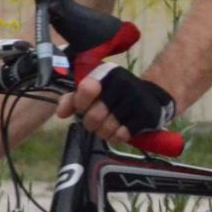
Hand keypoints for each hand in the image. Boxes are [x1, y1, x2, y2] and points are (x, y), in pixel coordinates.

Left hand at [58, 64, 174, 142]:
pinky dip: (117, 137)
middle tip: (95, 123)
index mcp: (106, 74)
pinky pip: (123, 134)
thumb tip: (61, 113)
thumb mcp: (93, 92)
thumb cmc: (114, 95)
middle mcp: (123, 83)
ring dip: (103, 133)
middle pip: (94, 116)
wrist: (150, 97)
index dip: (80, 103)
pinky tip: (119, 132)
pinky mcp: (147, 114)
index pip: (87, 88)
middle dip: (91, 124)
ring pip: (108, 127)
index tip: (82, 107)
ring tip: (106, 129)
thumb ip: (73, 99)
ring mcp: (136, 98)